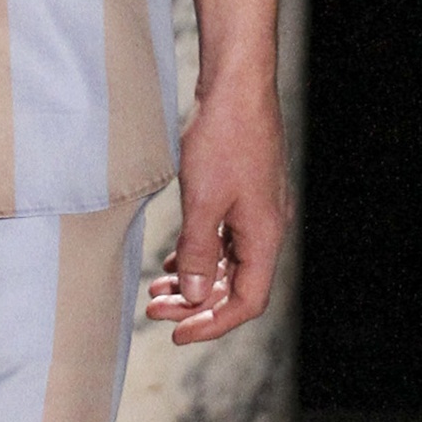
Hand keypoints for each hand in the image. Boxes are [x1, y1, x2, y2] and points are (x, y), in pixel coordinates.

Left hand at [143, 74, 289, 346]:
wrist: (236, 86)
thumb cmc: (222, 138)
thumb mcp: (202, 200)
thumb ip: (199, 252)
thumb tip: (196, 298)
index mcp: (265, 236)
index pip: (248, 301)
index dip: (214, 324)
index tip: (177, 334)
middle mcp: (267, 229)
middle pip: (236, 287)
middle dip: (197, 305)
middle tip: (155, 311)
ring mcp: (257, 212)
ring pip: (228, 265)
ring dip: (195, 282)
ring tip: (157, 292)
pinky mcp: (244, 195)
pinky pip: (225, 241)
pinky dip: (199, 257)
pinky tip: (173, 263)